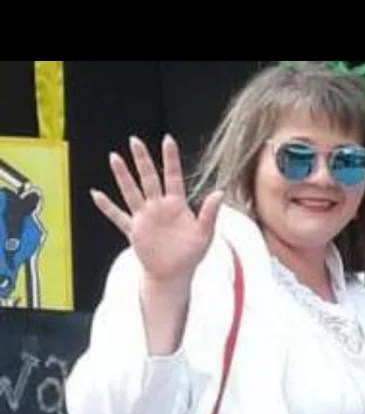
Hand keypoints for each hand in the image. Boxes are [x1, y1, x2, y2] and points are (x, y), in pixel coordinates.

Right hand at [90, 135, 223, 282]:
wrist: (174, 274)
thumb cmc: (191, 254)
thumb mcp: (204, 234)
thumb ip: (210, 213)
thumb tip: (220, 192)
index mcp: (176, 205)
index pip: (173, 176)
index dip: (170, 159)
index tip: (167, 139)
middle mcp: (158, 207)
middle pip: (149, 178)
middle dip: (142, 160)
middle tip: (135, 140)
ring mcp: (144, 217)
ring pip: (131, 191)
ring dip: (122, 176)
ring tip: (114, 157)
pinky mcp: (134, 231)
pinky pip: (118, 216)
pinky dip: (106, 207)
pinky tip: (96, 194)